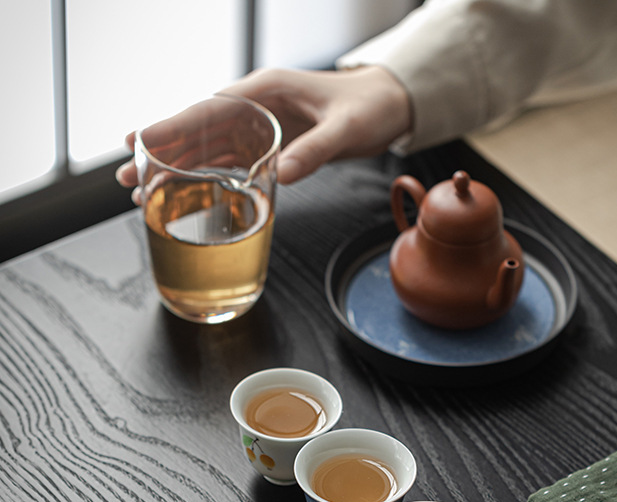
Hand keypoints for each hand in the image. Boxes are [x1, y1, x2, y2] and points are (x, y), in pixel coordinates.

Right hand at [115, 65, 411, 192]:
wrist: (389, 107)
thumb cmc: (368, 107)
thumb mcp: (344, 129)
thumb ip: (314, 150)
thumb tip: (282, 174)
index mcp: (263, 91)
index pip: (206, 109)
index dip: (170, 127)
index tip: (137, 142)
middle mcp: (254, 108)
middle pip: (197, 132)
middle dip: (161, 155)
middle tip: (128, 179)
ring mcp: (259, 128)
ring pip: (207, 151)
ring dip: (177, 171)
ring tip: (145, 193)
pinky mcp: (270, 146)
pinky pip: (230, 163)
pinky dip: (206, 179)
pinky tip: (186, 194)